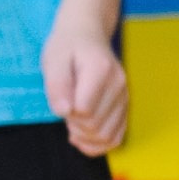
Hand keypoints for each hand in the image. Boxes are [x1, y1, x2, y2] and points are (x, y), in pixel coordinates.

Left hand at [42, 16, 128, 155]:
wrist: (87, 34)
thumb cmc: (67, 47)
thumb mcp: (53, 60)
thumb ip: (57, 84)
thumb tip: (64, 112)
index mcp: (101, 70)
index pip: (84, 110)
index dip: (67, 112)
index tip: (60, 99)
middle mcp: (119, 84)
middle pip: (95, 126)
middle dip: (74, 125)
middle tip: (65, 108)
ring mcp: (125, 96)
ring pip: (106, 136)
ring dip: (84, 137)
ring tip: (72, 121)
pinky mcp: (125, 106)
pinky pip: (116, 137)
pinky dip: (97, 145)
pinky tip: (81, 136)